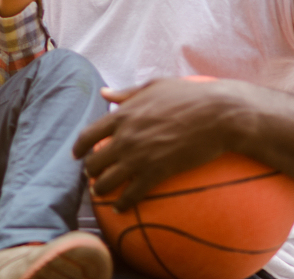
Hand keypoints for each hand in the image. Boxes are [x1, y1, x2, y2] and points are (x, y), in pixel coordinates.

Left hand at [72, 77, 249, 210]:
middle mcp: (125, 137)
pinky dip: (122, 203)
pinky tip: (120, 207)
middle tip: (92, 177)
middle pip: (95, 161)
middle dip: (90, 171)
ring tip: (101, 193)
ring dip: (101, 189)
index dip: (78, 148)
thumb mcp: (153, 87)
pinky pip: (131, 194)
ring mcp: (139, 156)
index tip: (77, 155)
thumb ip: (126, 93)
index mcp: (122, 115)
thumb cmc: (188, 96)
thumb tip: (105, 93)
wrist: (216, 114)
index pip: (88, 134)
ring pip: (107, 181)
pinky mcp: (156, 173)